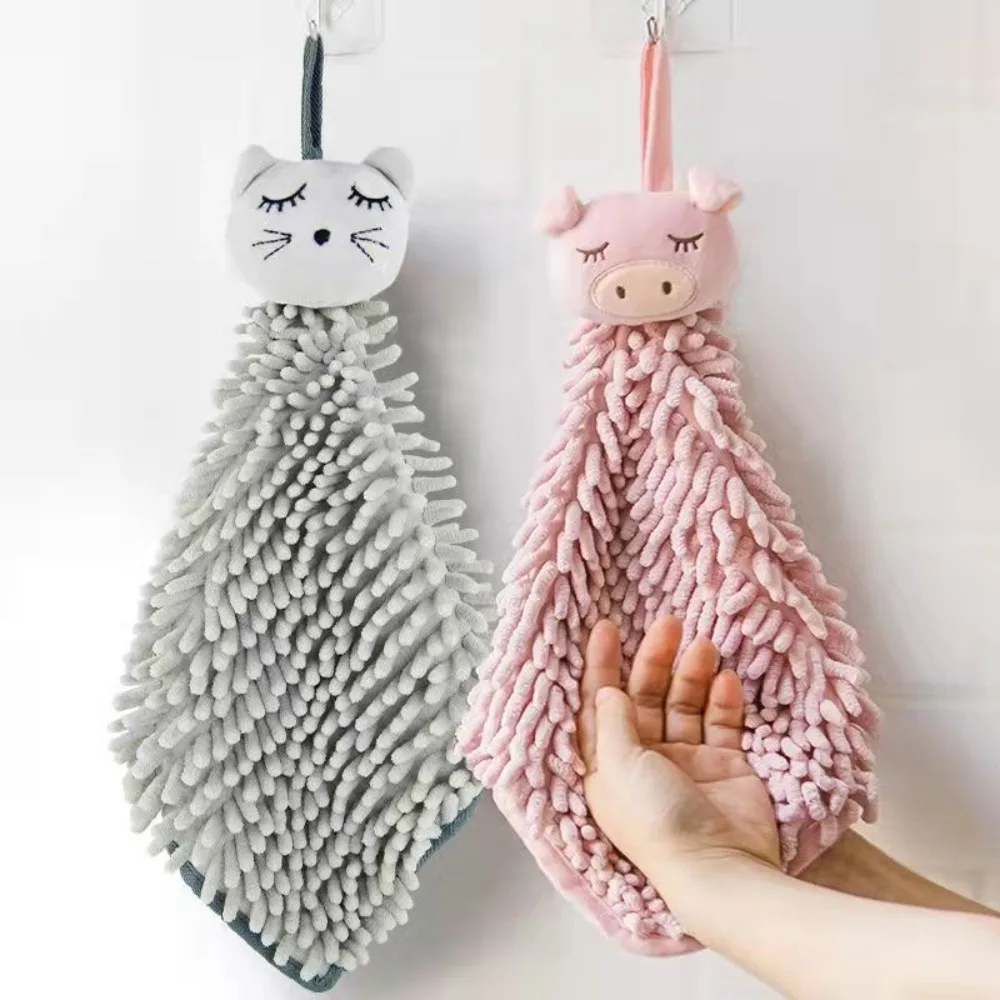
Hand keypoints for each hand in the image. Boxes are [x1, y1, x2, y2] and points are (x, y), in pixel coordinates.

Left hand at [577, 618, 780, 892]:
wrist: (721, 867)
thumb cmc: (656, 818)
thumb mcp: (619, 765)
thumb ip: (613, 721)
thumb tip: (604, 689)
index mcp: (608, 765)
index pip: (598, 705)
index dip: (600, 666)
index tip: (606, 627)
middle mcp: (644, 761)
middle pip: (644, 697)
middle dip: (653, 660)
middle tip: (667, 623)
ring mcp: (686, 764)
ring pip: (683, 705)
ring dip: (691, 673)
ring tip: (703, 645)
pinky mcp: (725, 767)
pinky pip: (721, 724)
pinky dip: (723, 700)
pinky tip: (727, 679)